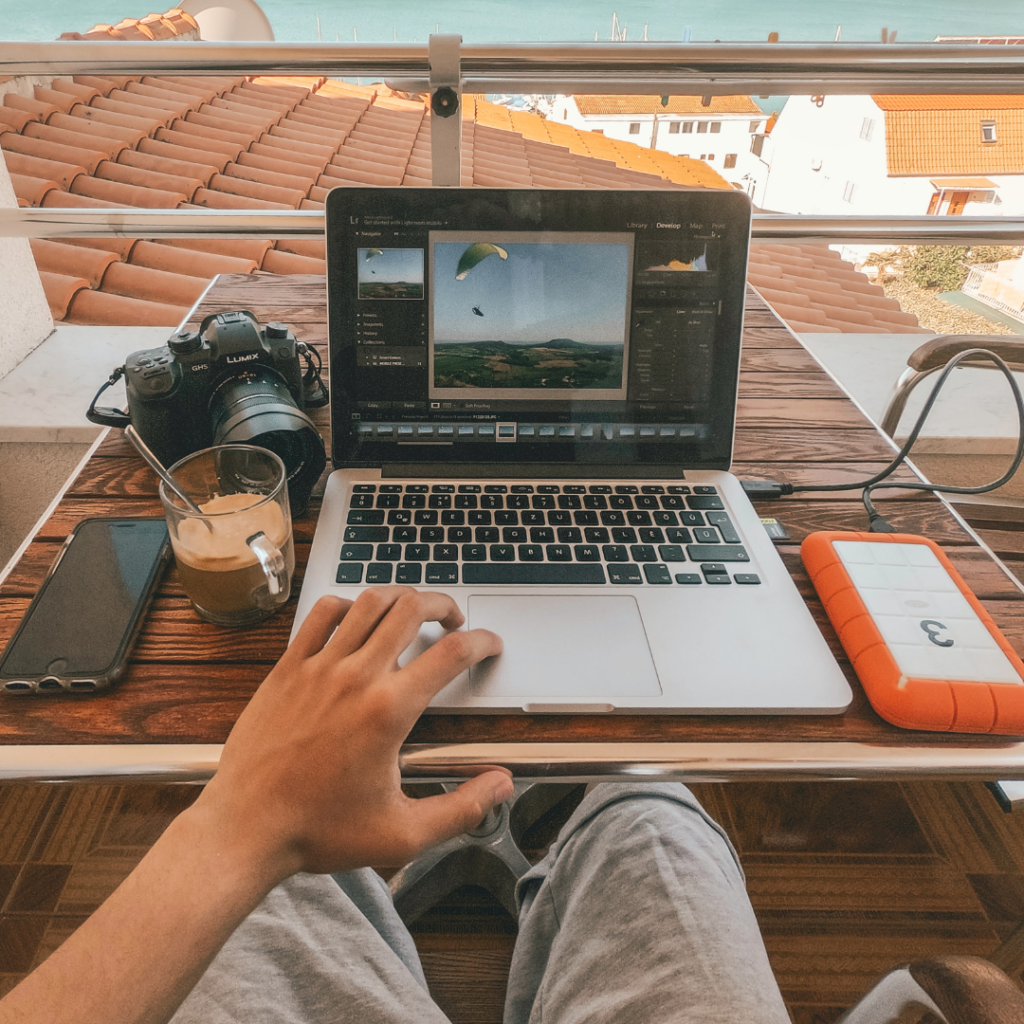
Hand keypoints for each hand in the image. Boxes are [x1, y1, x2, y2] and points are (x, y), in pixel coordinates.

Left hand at [191, 588, 511, 881]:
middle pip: (411, 608)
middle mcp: (356, 677)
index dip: (482, 641)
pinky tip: (356, 620)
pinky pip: (322, 614)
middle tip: (452, 621)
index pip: (452, 653)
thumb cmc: (319, 832)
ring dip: (399, 597)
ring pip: (369, 601)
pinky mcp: (288, 668)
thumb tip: (502, 786)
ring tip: (411, 610)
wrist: (246, 830)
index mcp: (389, 710)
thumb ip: (462, 808)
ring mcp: (318, 667)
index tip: (490, 645)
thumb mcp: (403, 834)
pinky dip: (347, 605)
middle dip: (443, 605)